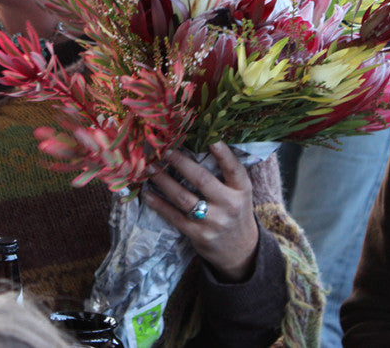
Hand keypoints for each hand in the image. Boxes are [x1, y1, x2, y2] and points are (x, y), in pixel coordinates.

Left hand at [143, 142, 258, 281]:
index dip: (223, 153)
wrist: (240, 250)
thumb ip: (225, 175)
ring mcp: (213, 221)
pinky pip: (174, 216)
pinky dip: (159, 204)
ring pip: (184, 198)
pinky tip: (148, 194)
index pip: (234, 169)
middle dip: (181, 163)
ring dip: (164, 181)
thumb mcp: (238, 193)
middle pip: (202, 180)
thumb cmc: (234, 212)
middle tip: (164, 150)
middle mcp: (230, 205)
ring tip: (150, 169)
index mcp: (242, 190)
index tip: (211, 137)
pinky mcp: (198, 235)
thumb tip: (197, 145)